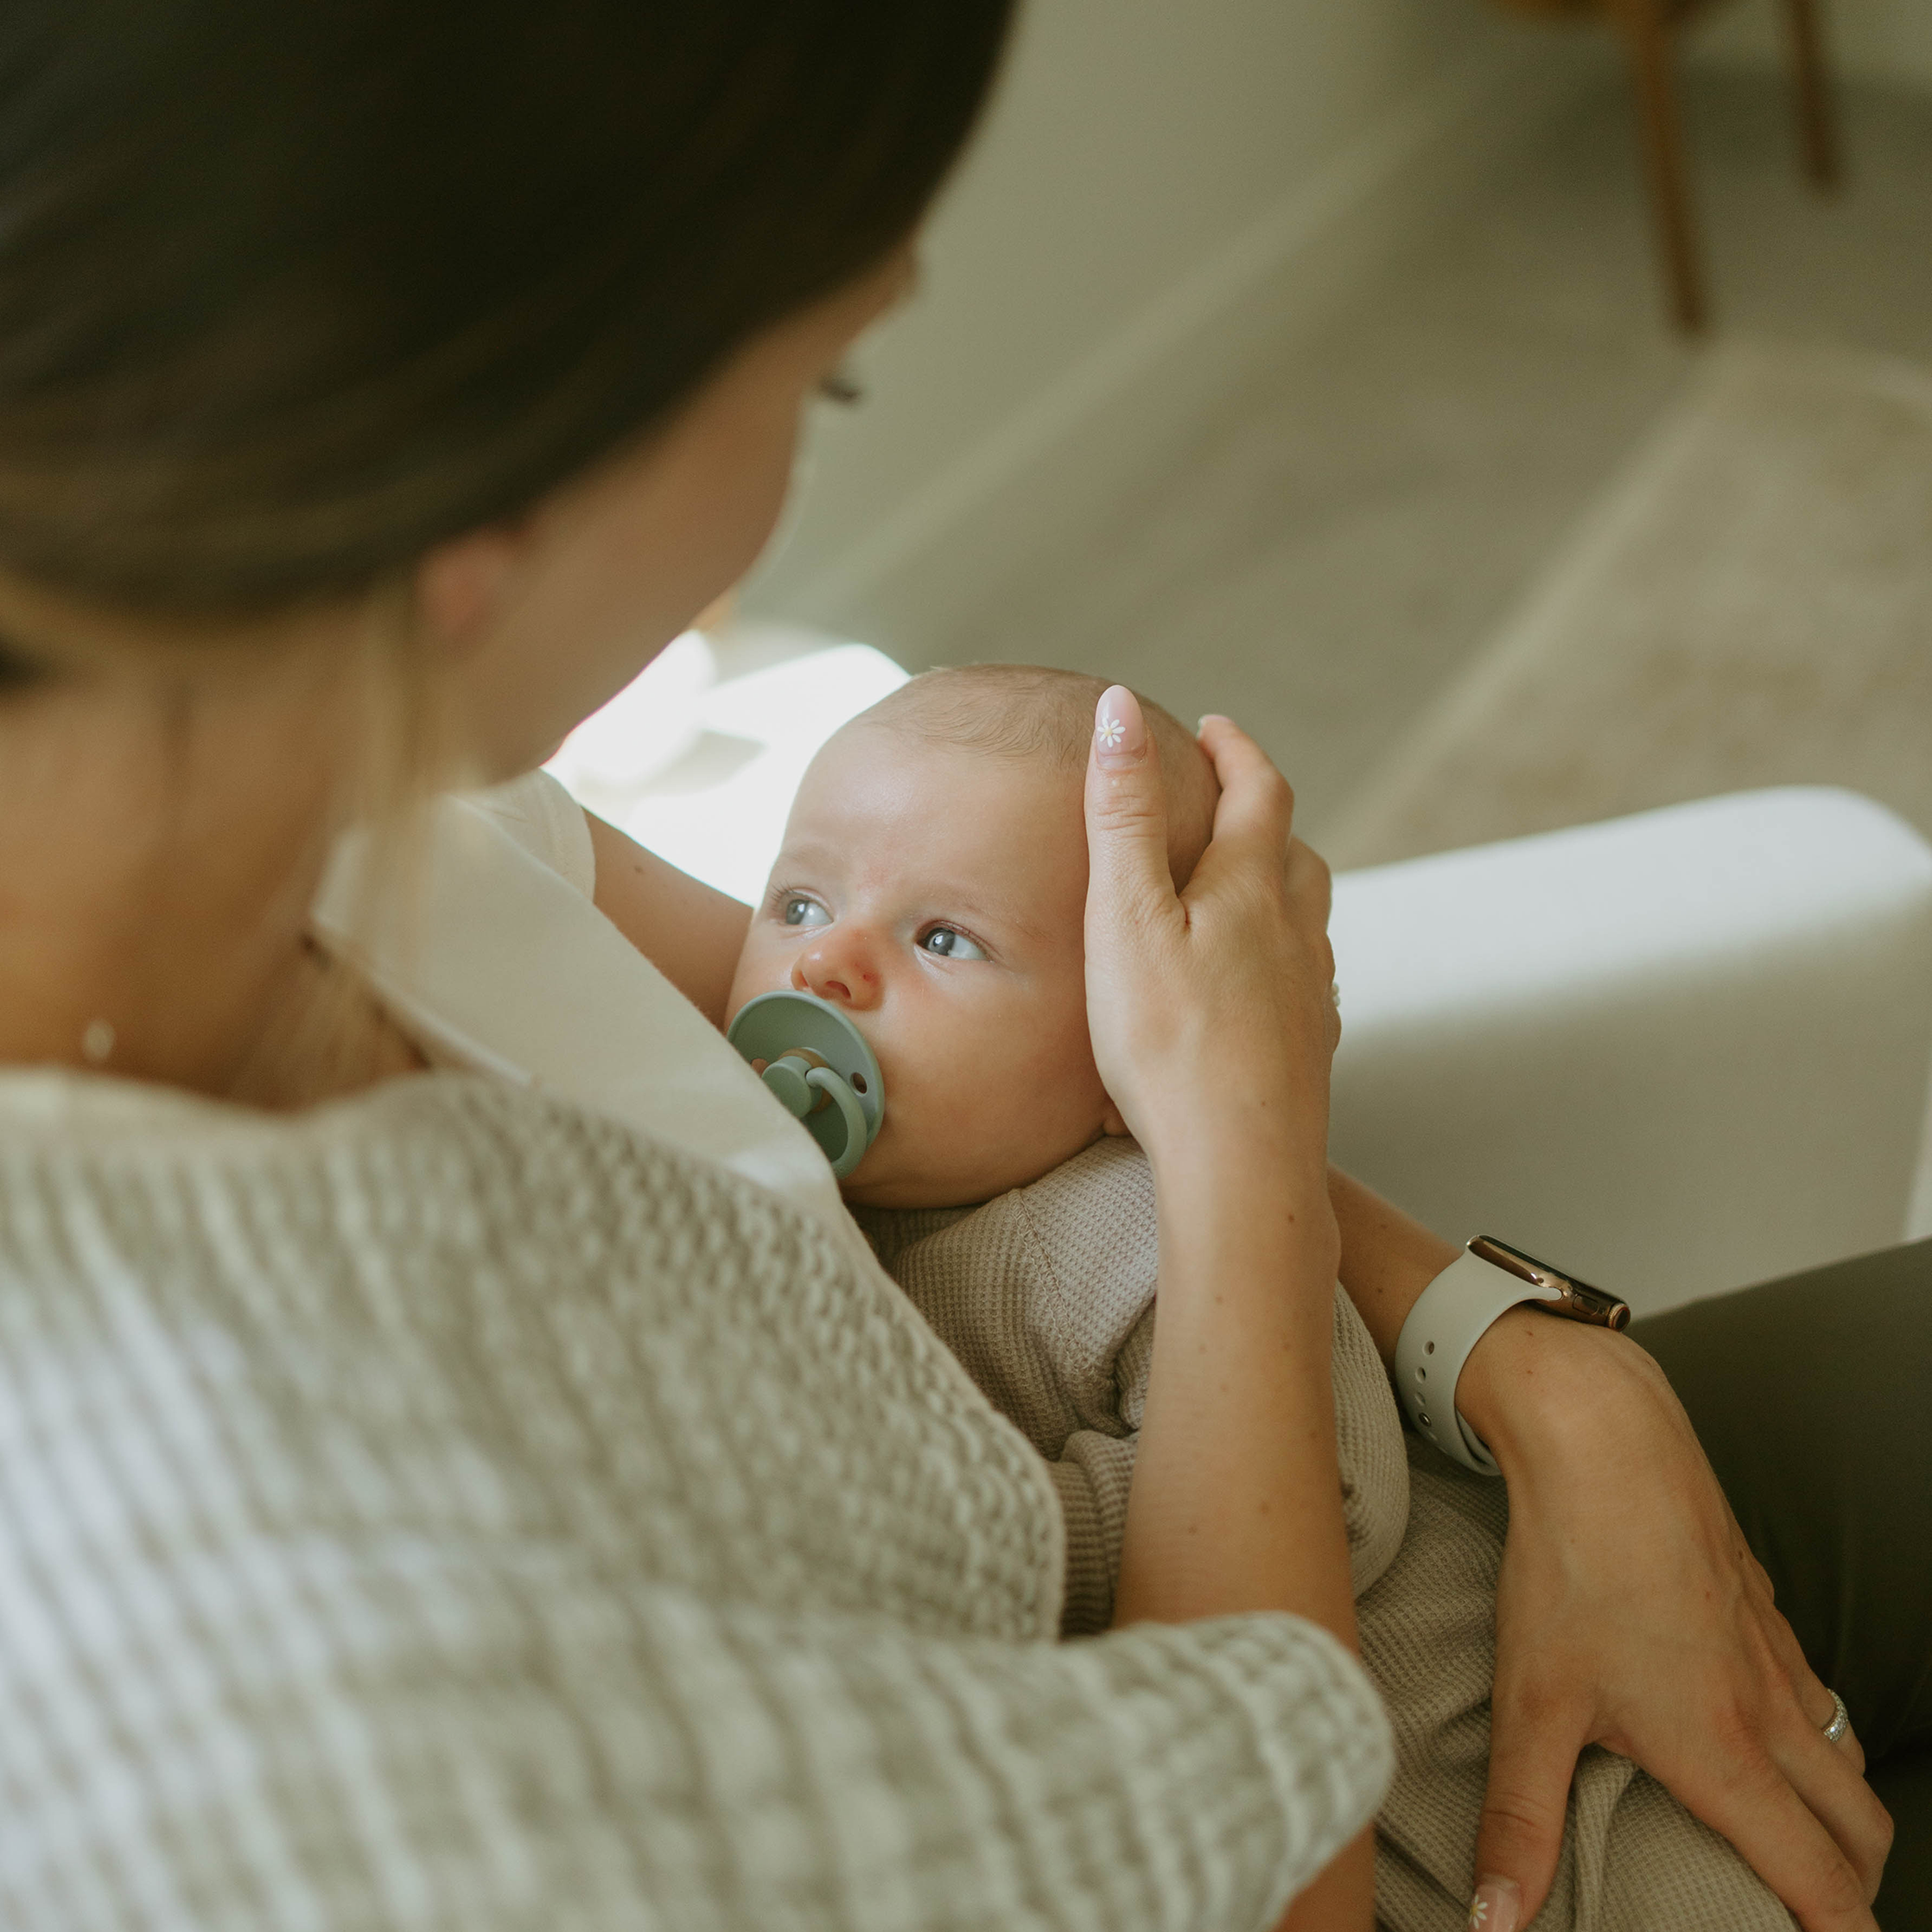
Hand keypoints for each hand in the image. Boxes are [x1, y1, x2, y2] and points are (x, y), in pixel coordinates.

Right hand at [1082, 688, 1338, 1170]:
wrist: (1241, 1163)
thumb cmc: (1170, 1044)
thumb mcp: (1126, 917)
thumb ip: (1123, 813)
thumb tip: (1120, 709)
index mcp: (1251, 889)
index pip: (1258, 790)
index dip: (1235, 749)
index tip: (1210, 728)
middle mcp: (1294, 932)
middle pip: (1293, 850)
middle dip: (1259, 811)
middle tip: (1222, 796)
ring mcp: (1309, 993)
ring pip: (1305, 917)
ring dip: (1276, 883)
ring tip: (1236, 885)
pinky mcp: (1308, 1049)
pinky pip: (1301, 980)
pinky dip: (1278, 955)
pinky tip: (1253, 985)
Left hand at [1458, 1314, 1892, 1931]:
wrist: (1606, 1442)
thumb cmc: (1570, 1566)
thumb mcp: (1531, 1703)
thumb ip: (1519, 1821)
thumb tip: (1494, 1923)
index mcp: (1725, 1751)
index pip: (1820, 1879)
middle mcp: (1769, 1708)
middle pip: (1861, 1826)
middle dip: (1855, 1884)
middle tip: (1819, 1912)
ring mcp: (1773, 1649)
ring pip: (1845, 1753)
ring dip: (1840, 1809)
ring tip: (1799, 1837)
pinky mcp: (1759, 1602)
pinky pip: (1813, 1685)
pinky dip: (1813, 1731)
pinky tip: (1759, 1721)